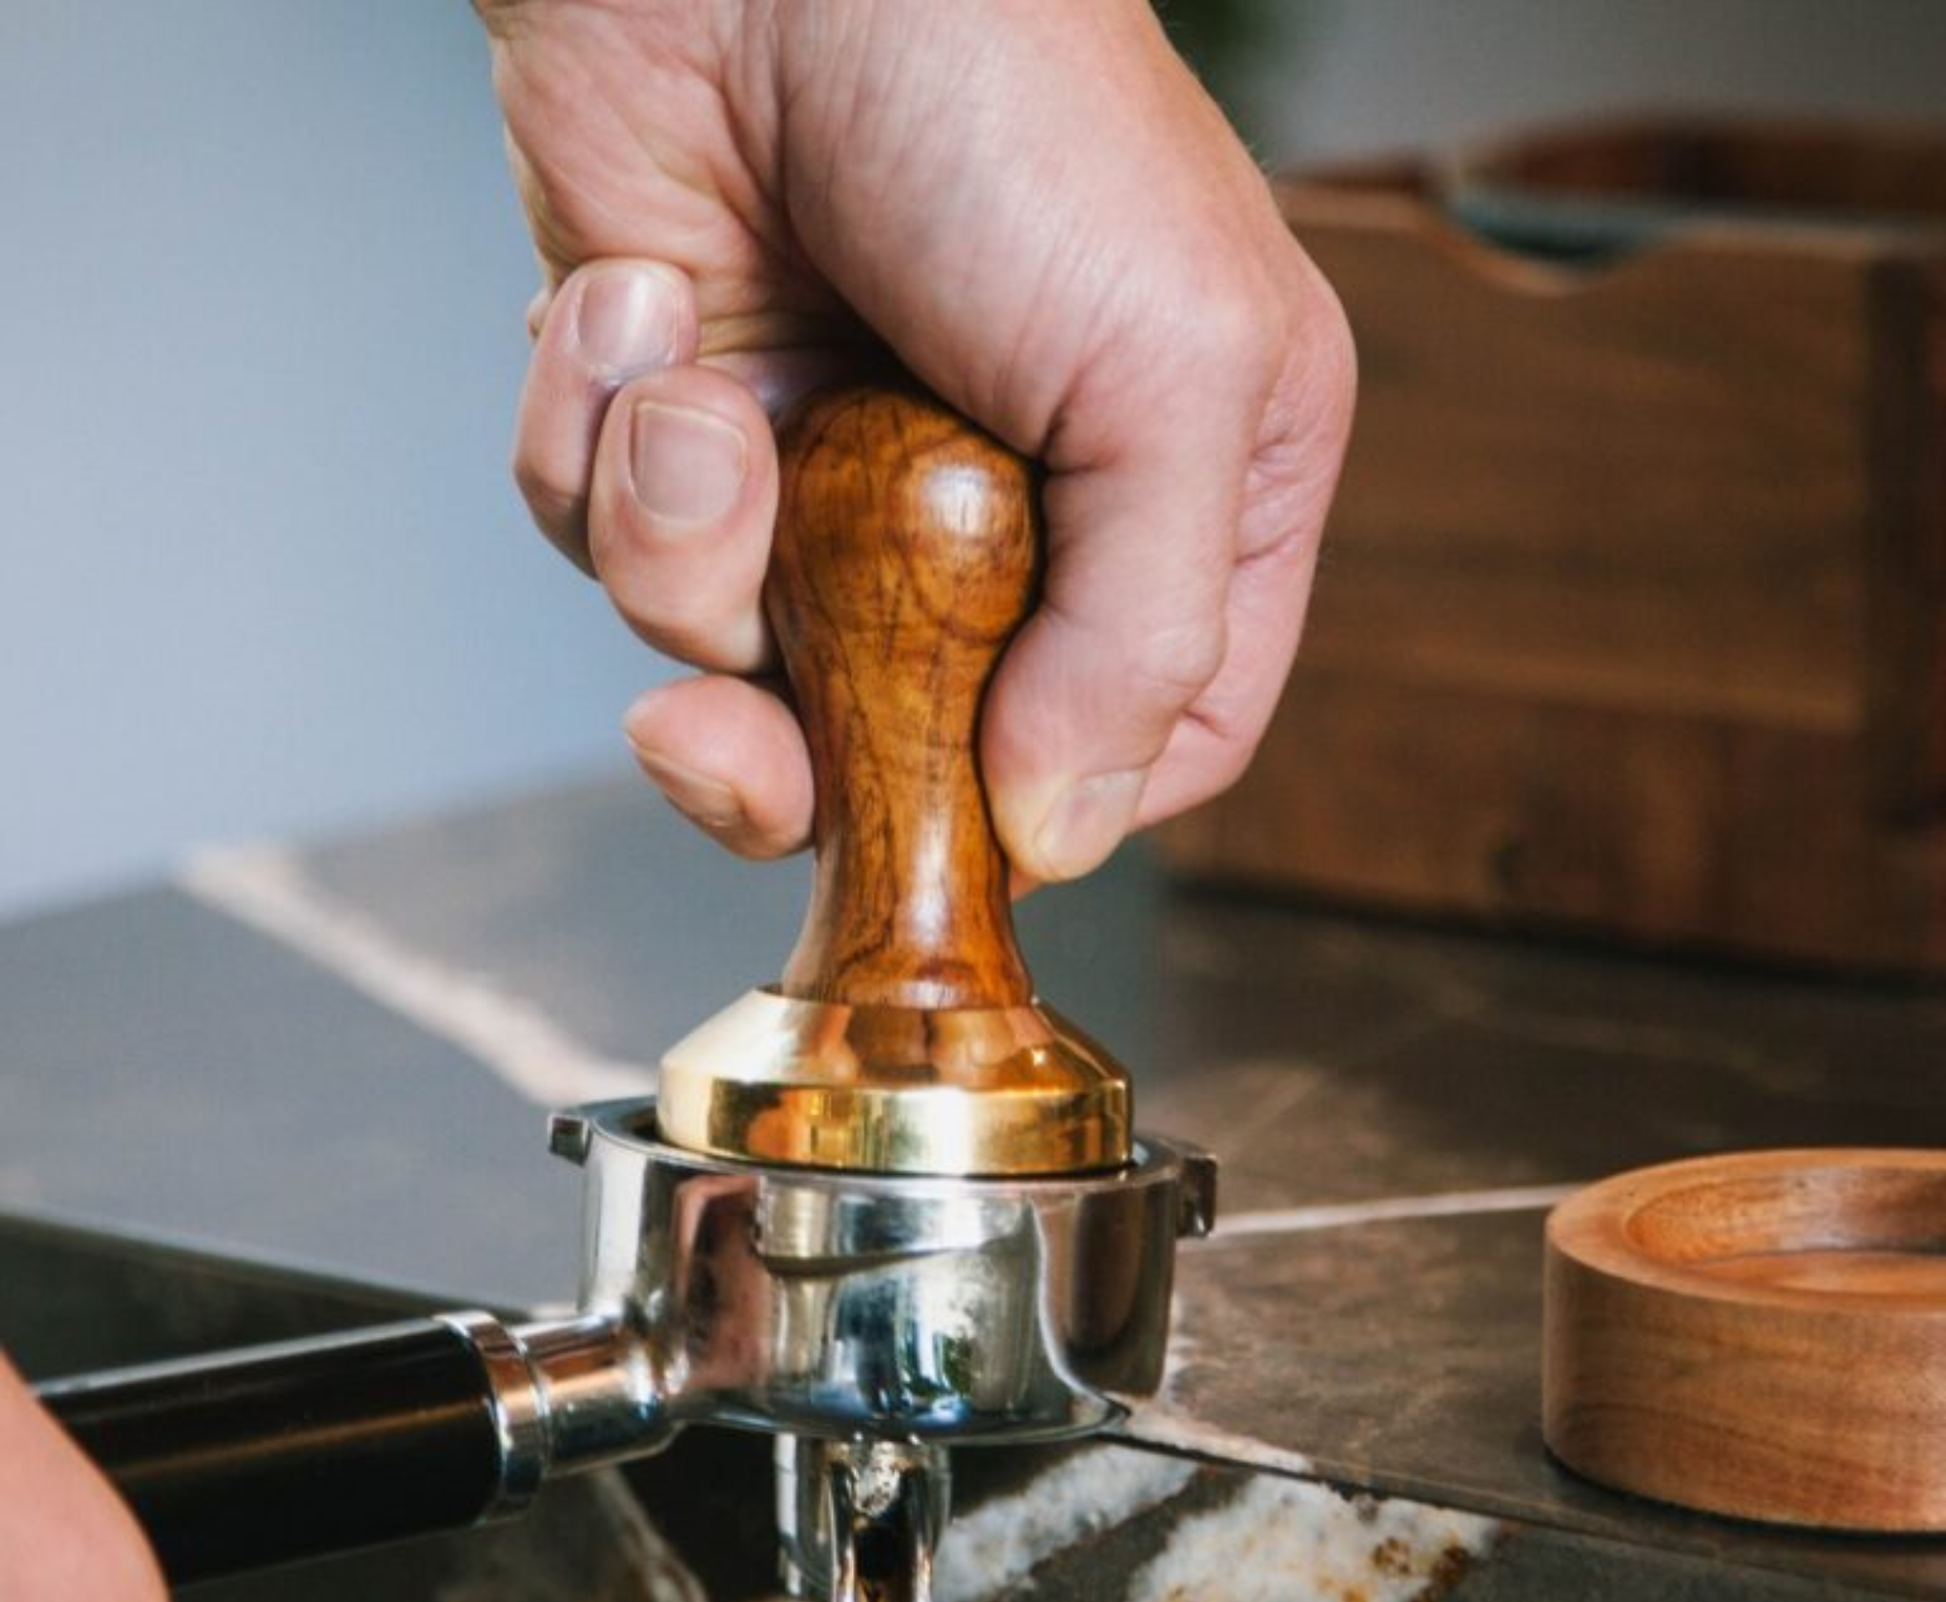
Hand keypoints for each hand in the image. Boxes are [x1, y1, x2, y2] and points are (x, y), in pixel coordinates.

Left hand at [480, 0, 1353, 881]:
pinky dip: (595, 443)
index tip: (949, 802)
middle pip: (917, 746)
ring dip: (682, 550)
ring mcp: (838, 474)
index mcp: (1173, 495)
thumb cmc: (1008, 102)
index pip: (1149, 738)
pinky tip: (637, 305)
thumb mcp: (1175, 371)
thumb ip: (1147, 633)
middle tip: (730, 725)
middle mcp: (1007, 506)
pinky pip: (607, 540)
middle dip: (797, 755)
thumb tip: (1062, 832)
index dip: (1045, 802)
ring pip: (736, 663)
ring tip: (696, 398)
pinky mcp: (686, 427)